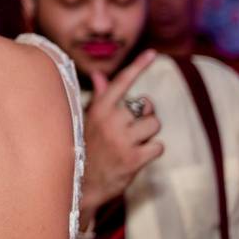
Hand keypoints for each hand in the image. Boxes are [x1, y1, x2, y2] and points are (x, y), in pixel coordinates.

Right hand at [80, 50, 163, 228]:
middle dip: (146, 116)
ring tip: (134, 143)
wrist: (80, 186)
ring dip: (149, 134)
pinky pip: (158, 146)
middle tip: (132, 129)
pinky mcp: (134, 159)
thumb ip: (98, 98)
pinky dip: (152, 151)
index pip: (121, 82)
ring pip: (154, 125)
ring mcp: (123, 140)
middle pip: (146, 106)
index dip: (138, 65)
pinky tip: (137, 156)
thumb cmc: (84, 149)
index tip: (153, 52)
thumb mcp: (87, 121)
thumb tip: (99, 75)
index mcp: (98, 109)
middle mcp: (111, 121)